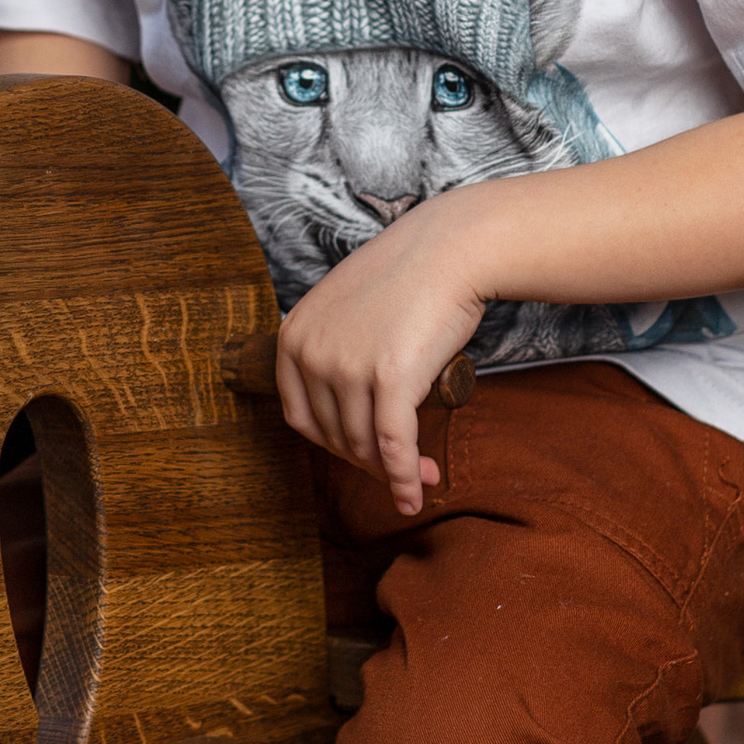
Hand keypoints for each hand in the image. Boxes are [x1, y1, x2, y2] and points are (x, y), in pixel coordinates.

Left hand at [272, 205, 485, 515]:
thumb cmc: (408, 277)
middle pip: (334, 435)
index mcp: (292, 336)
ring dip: (394, 473)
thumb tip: (347, 413)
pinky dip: (405, 478)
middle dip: (369, 462)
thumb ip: (334, 350)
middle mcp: (311, 353)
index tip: (362, 453)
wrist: (451, 249)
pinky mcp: (390, 379)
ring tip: (426, 476)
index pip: (301, 417)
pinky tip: (415, 495)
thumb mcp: (346, 309)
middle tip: (404, 472)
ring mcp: (347, 367)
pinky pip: (394, 447)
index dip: (333, 444)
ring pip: (365, 444)